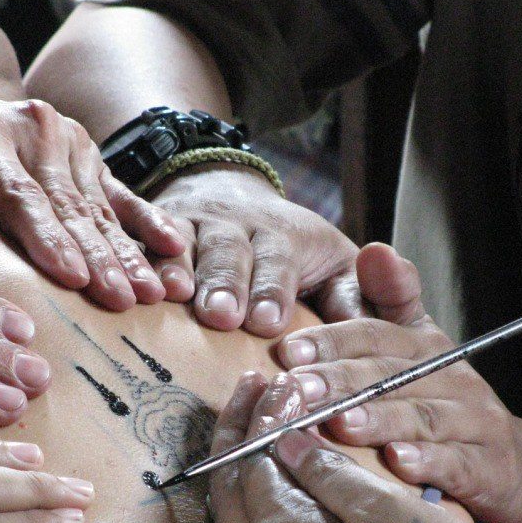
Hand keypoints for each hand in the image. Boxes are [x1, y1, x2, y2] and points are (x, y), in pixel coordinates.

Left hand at [0, 91, 184, 308]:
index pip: (17, 194)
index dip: (46, 238)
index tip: (70, 278)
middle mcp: (30, 130)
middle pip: (67, 206)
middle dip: (97, 257)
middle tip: (122, 300)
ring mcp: (66, 142)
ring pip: (98, 207)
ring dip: (127, 252)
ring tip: (149, 293)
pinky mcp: (88, 155)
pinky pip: (121, 192)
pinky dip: (148, 221)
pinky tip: (172, 248)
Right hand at [147, 166, 364, 335]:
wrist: (233, 197)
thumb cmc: (297, 255)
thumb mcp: (340, 269)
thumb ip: (366, 296)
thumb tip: (388, 325)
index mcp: (286, 236)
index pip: (281, 260)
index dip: (274, 289)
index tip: (269, 322)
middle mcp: (237, 225)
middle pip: (231, 250)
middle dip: (227, 282)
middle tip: (224, 316)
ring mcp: (192, 224)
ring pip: (183, 241)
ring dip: (179, 267)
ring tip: (176, 297)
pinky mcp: (155, 228)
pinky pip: (140, 237)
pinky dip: (136, 254)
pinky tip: (133, 279)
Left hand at [207, 373, 521, 522]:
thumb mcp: (393, 520)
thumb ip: (332, 476)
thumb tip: (287, 441)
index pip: (247, 462)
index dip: (261, 417)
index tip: (278, 381)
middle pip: (228, 491)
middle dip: (235, 436)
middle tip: (256, 391)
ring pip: (242, 521)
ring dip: (249, 469)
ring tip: (272, 429)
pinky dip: (269, 503)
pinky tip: (298, 487)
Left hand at [275, 249, 521, 522]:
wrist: (507, 465)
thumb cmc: (442, 401)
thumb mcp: (419, 347)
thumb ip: (391, 300)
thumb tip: (372, 249)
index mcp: (427, 346)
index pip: (377, 336)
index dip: (333, 341)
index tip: (287, 350)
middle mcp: (454, 378)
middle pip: (392, 375)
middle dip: (341, 381)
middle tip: (296, 391)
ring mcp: (475, 422)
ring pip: (421, 418)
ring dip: (378, 420)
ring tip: (339, 424)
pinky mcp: (488, 467)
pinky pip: (455, 463)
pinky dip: (427, 462)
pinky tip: (396, 463)